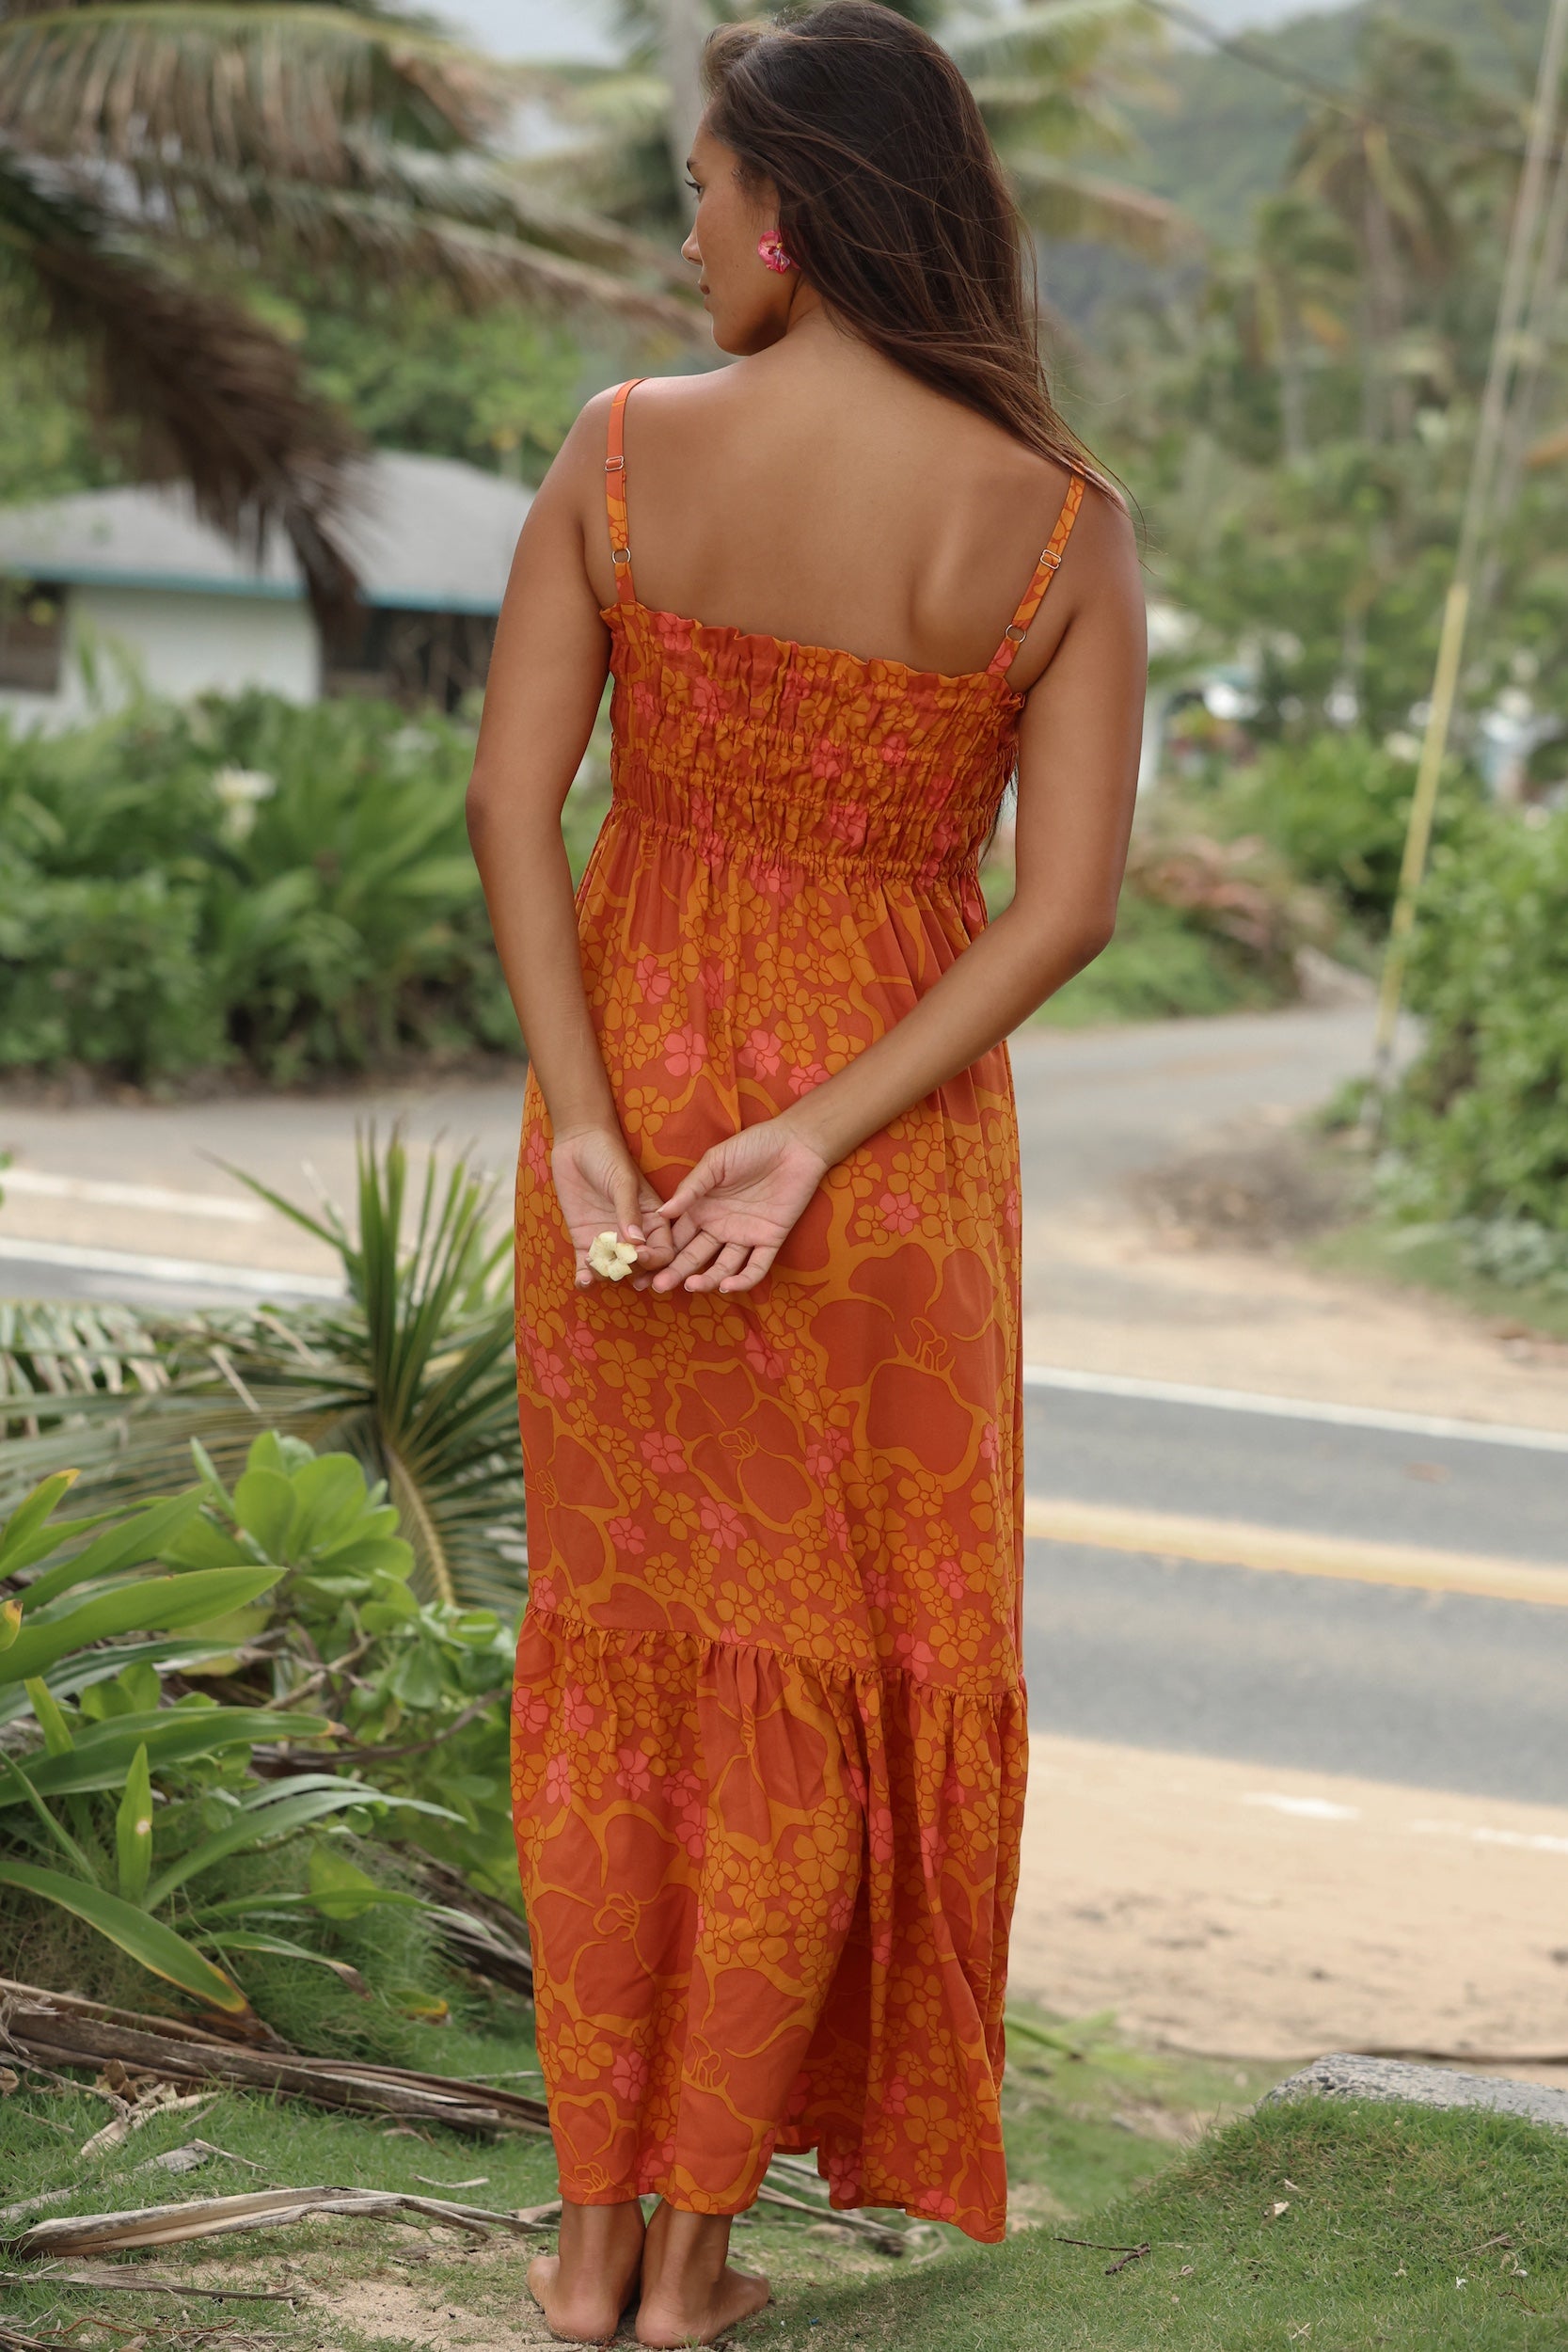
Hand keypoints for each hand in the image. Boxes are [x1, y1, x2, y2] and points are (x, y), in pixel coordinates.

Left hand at [550, 1125, 673, 1289]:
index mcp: (653, 1220)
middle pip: (640, 1267)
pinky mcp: (585, 1240)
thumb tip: (636, 1243)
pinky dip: (586, 1279)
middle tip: (614, 1266)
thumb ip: (629, 1211)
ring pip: (613, 1270)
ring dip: (605, 1274)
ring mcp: (609, 1239)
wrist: (578, 1143)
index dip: (653, 1260)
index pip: (662, 1251)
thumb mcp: (623, 1181)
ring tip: (591, 1264)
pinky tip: (582, 1281)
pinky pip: (587, 1267)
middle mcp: (633, 1235)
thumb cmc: (608, 1156)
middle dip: (629, 1271)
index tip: (636, 1255)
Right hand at [653, 1118, 829, 1294]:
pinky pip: (756, 1266)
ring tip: (691, 1286)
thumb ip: (691, 1188)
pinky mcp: (770, 1240)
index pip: (677, 1236)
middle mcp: (720, 1226)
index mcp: (702, 1208)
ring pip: (722, 1266)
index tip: (640, 1265)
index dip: (660, 1250)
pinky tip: (726, 1285)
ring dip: (707, 1279)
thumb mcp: (715, 1162)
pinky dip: (742, 1279)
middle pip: (694, 1255)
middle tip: (657, 1286)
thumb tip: (661, 1212)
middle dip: (675, 1271)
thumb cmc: (752, 1146)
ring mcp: (744, 1235)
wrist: (794, 1144)